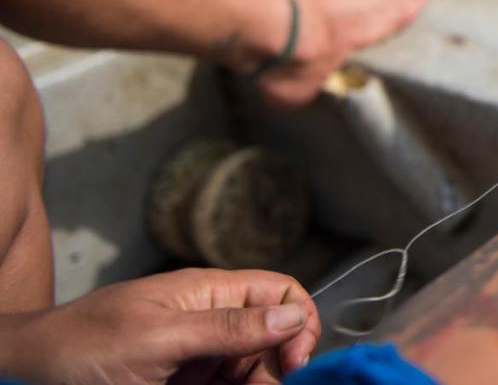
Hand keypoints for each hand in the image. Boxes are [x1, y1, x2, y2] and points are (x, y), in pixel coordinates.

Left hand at [0, 268, 320, 384]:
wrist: (25, 376)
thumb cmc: (81, 349)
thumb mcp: (160, 340)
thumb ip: (228, 328)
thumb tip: (293, 315)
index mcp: (207, 293)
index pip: (278, 292)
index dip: (298, 321)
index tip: (294, 362)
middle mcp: (207, 320)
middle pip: (270, 338)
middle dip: (274, 368)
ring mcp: (192, 354)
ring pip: (248, 371)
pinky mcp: (180, 382)